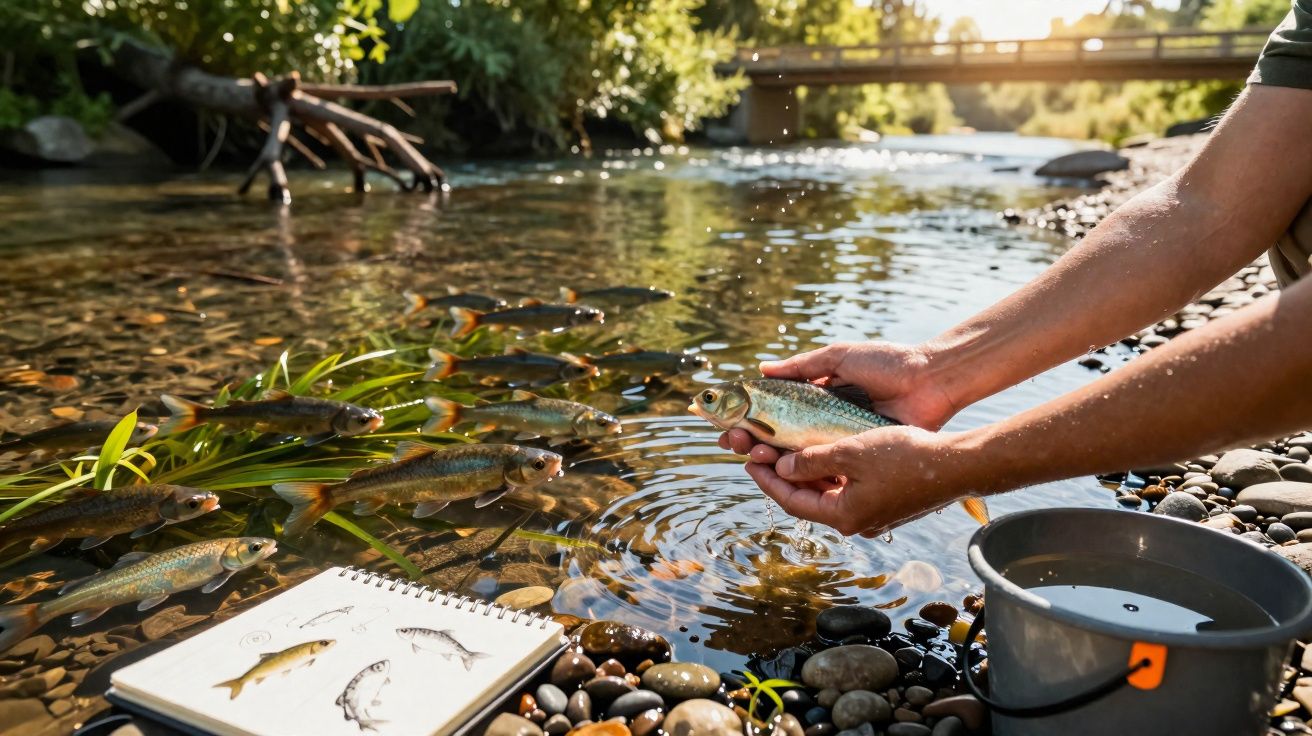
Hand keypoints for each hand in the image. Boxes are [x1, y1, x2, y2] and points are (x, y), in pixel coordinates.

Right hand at [717, 341, 955, 456]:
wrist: (931, 380)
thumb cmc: (888, 363)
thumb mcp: (840, 357)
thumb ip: (803, 365)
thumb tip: (762, 369)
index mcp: (818, 398)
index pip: (774, 413)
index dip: (749, 421)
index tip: (727, 426)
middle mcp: (825, 424)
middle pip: (779, 439)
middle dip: (752, 442)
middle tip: (734, 443)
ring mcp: (841, 443)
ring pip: (798, 457)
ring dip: (771, 458)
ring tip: (752, 454)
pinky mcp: (859, 457)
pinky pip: (827, 467)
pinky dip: (804, 470)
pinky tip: (782, 470)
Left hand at [744, 426, 970, 535]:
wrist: (955, 465)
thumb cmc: (906, 457)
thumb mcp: (851, 452)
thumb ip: (812, 460)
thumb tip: (782, 468)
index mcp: (844, 516)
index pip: (792, 501)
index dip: (767, 480)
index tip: (749, 461)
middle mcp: (854, 522)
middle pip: (806, 499)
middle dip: (782, 476)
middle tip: (761, 453)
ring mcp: (870, 515)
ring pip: (826, 493)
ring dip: (805, 473)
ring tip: (784, 449)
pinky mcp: (882, 503)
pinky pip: (844, 489)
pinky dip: (828, 473)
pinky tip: (819, 453)